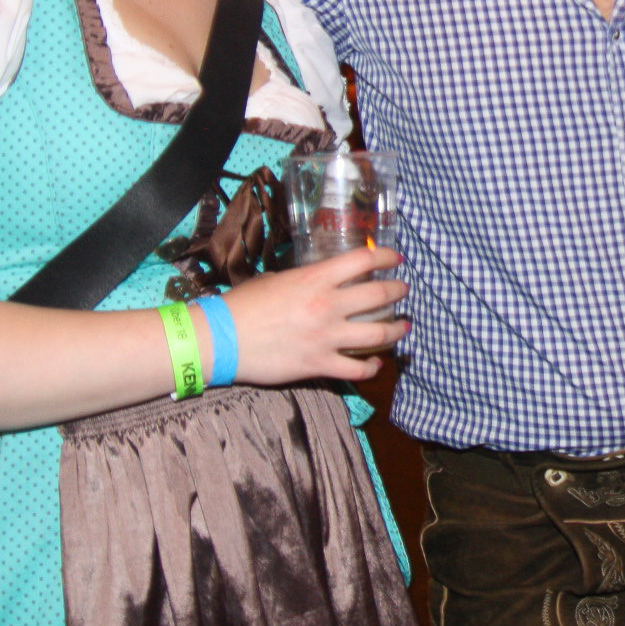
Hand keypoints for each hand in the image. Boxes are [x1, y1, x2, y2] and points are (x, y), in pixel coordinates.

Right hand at [219, 245, 409, 384]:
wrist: (221, 339)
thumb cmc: (243, 305)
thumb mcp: (276, 279)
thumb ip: (304, 279)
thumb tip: (320, 279)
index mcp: (315, 279)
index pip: (363, 260)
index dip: (386, 256)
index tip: (396, 258)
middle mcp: (327, 306)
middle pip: (379, 295)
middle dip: (398, 291)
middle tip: (403, 290)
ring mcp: (326, 337)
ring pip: (378, 334)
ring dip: (397, 329)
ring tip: (404, 326)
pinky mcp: (319, 364)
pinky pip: (357, 369)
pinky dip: (372, 368)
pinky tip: (376, 364)